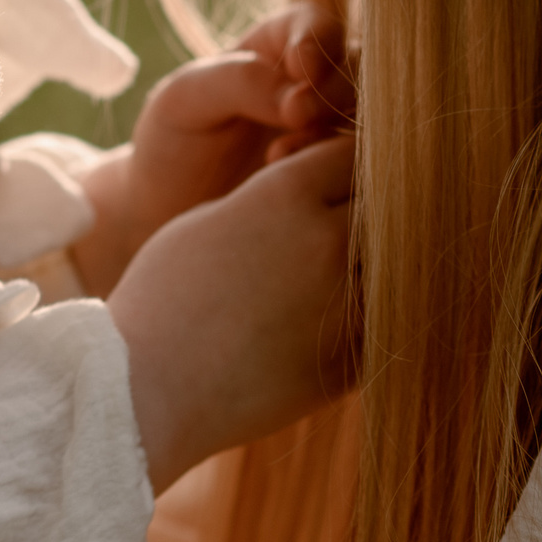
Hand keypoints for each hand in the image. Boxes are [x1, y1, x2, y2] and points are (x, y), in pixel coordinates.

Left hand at [72, 3, 350, 294]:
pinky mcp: (335, 174)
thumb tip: (299, 100)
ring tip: (280, 158)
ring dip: (337, 132)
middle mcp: (311, 83)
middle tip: (296, 118)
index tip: (301, 69)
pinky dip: (339, 169)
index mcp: (274, 46)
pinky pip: (362, 164)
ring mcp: (329, 129)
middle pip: (354, 69)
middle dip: (332, 91)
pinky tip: (292, 184)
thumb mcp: (185, 100)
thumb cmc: (170, 144)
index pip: (315, 24)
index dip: (318, 40)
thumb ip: (239, 84)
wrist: (165, 213)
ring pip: (367, 116)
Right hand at [107, 134, 357, 493]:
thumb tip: (319, 189)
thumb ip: (275, 197)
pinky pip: (385, 324)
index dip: (346, 163)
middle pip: (387, 202)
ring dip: (379, 263)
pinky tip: (333, 323)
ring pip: (398, 265)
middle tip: (350, 223)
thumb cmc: (162, 296)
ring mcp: (344, 304)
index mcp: (285, 195)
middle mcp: (326, 242)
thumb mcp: (213, 219)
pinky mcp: (350, 361)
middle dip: (373, 207)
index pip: (353, 152)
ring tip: (341, 276)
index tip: (338, 178)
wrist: (143, 388)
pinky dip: (371, 319)